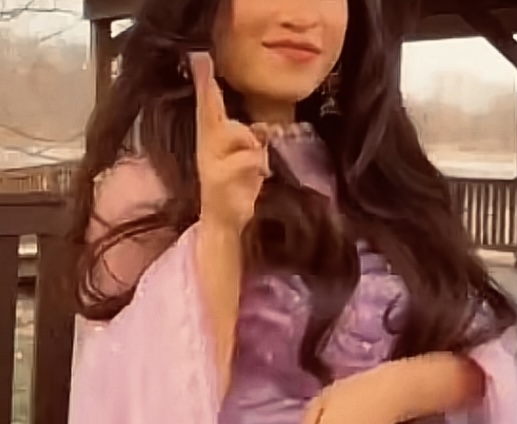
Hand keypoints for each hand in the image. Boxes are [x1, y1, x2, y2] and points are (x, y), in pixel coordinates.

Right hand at [191, 51, 268, 235]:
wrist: (224, 221)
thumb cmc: (236, 188)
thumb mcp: (248, 160)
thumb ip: (254, 141)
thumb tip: (265, 129)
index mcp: (210, 138)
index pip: (206, 104)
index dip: (203, 81)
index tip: (198, 57)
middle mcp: (206, 145)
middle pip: (211, 110)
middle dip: (208, 87)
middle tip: (203, 62)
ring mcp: (211, 160)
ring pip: (240, 134)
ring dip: (255, 147)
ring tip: (258, 166)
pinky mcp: (220, 176)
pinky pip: (249, 158)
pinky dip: (259, 164)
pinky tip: (260, 175)